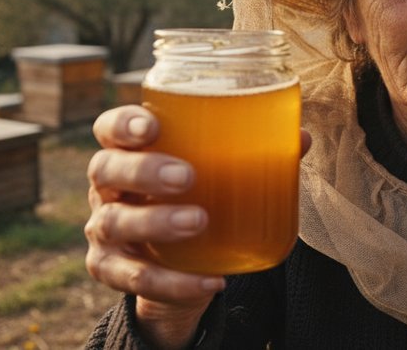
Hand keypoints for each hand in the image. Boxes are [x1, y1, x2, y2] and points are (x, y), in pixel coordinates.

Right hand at [84, 104, 310, 348]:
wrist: (180, 260)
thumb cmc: (197, 196)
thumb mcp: (217, 174)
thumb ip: (254, 153)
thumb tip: (302, 138)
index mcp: (129, 151)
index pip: (110, 129)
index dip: (123, 124)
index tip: (153, 126)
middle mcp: (107, 187)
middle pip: (106, 169)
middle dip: (143, 171)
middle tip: (187, 177)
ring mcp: (104, 229)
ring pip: (114, 222)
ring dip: (155, 222)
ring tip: (198, 222)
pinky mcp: (110, 269)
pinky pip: (133, 278)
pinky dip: (171, 282)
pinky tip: (209, 281)